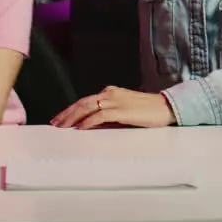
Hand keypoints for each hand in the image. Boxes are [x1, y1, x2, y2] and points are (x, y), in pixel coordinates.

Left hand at [50, 86, 175, 128]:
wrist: (166, 107)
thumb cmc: (149, 110)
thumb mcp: (125, 109)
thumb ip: (110, 114)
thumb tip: (94, 124)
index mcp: (110, 92)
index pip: (86, 100)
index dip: (71, 109)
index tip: (61, 118)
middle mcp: (110, 94)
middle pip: (82, 103)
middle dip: (67, 113)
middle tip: (55, 123)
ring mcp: (115, 101)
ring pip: (87, 107)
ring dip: (72, 118)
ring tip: (63, 126)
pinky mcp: (121, 110)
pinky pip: (99, 116)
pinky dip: (87, 121)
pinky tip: (80, 128)